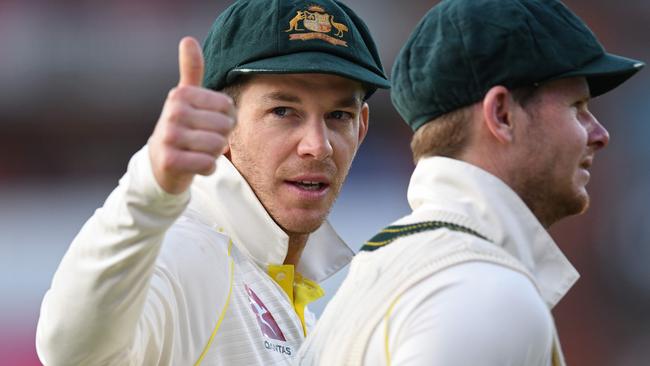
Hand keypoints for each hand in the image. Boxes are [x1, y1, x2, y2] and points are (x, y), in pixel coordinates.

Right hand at [149, 37, 235, 193]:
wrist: (159, 164)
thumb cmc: (181, 127)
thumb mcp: (185, 97)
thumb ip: (191, 70)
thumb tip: (188, 38)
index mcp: (181, 95)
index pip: (228, 106)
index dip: (226, 119)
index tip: (208, 123)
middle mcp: (173, 112)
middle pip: (224, 127)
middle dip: (221, 138)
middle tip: (203, 140)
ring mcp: (169, 136)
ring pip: (217, 146)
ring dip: (214, 153)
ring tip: (198, 151)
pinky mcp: (170, 161)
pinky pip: (208, 164)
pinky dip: (207, 168)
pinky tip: (195, 164)